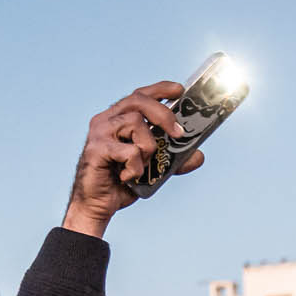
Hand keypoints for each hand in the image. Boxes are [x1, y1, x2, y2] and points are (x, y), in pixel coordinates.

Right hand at [62, 83, 204, 236]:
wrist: (98, 205)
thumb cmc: (122, 182)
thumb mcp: (153, 168)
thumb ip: (173, 159)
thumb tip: (198, 155)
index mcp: (118, 118)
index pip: (140, 95)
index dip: (159, 89)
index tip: (179, 90)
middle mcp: (106, 120)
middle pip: (139, 101)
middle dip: (164, 114)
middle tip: (178, 133)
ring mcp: (100, 133)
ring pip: (136, 124)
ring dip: (148, 147)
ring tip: (142, 165)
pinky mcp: (97, 149)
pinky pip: (129, 151)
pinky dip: (136, 167)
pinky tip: (128, 177)